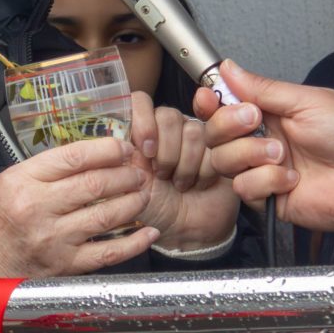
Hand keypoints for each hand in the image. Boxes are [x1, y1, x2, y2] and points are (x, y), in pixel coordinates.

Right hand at [0, 135, 157, 277]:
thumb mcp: (13, 179)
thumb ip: (51, 168)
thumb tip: (99, 154)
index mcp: (23, 180)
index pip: (75, 157)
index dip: (107, 150)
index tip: (125, 148)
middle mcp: (38, 208)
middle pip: (95, 184)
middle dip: (126, 175)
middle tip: (139, 172)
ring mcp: (52, 240)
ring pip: (105, 216)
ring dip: (133, 203)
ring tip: (144, 194)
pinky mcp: (63, 266)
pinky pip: (107, 253)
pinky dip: (134, 243)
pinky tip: (149, 232)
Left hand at [128, 92, 239, 252]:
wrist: (186, 231)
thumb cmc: (153, 208)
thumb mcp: (125, 187)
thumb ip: (118, 160)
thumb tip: (115, 136)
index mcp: (140, 131)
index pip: (139, 101)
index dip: (144, 121)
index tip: (146, 152)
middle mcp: (166, 128)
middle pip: (168, 114)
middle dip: (166, 151)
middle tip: (163, 176)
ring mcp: (194, 136)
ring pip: (193, 130)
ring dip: (185, 165)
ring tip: (180, 184)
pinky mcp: (219, 148)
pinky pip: (215, 147)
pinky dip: (205, 172)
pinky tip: (199, 185)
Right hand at [195, 62, 333, 241]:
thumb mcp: (306, 100)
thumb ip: (263, 88)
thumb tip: (230, 68)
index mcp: (271, 111)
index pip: (225, 104)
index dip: (210, 100)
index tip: (208, 96)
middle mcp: (262, 139)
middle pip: (215, 133)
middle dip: (229, 124)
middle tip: (254, 119)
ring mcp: (263, 169)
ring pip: (223, 161)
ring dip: (251, 153)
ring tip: (282, 153)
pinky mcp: (268, 196)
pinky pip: (243, 188)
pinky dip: (267, 181)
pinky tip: (292, 178)